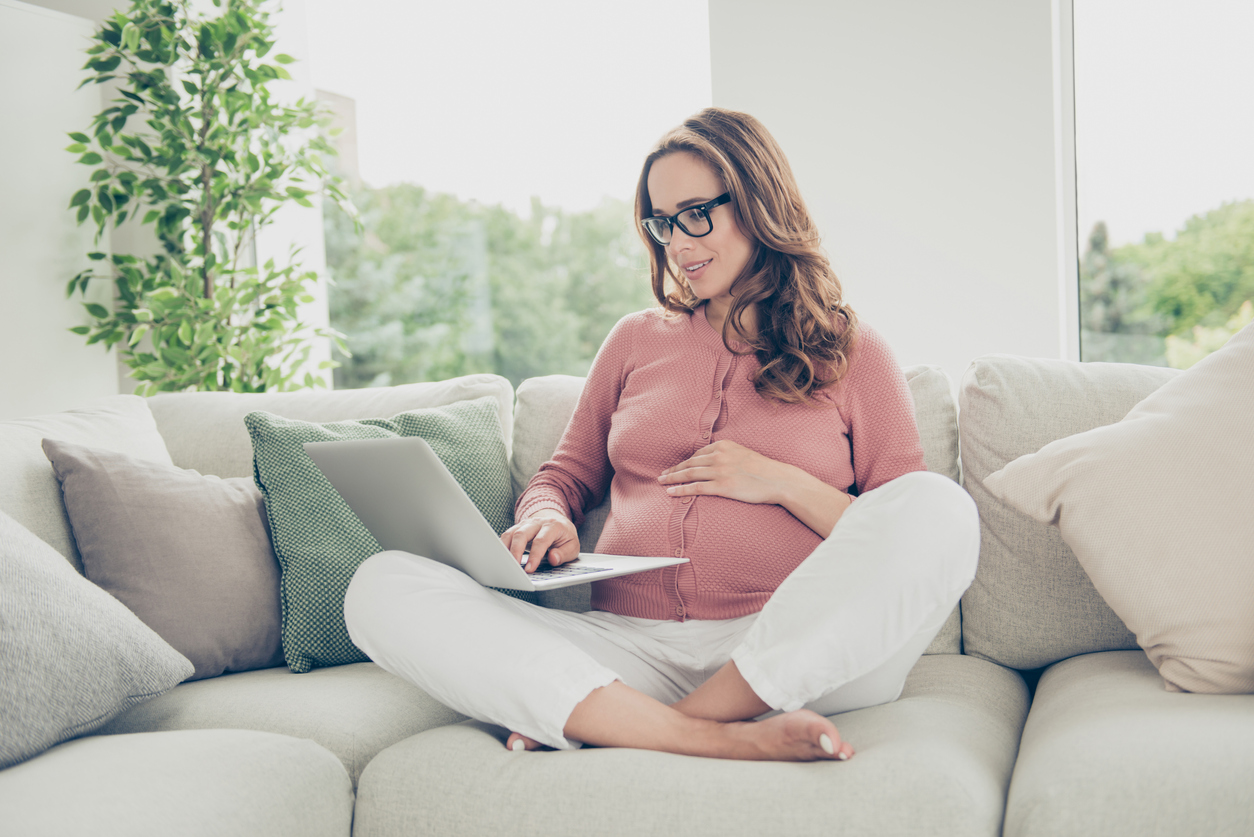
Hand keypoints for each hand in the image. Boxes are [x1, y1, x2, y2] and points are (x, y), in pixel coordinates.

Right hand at [500, 511, 580, 573]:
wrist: (558, 521)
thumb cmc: (564, 536)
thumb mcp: (572, 546)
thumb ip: (564, 554)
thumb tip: (553, 558)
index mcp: (552, 526)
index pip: (541, 540)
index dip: (534, 556)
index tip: (529, 569)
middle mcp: (537, 522)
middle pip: (522, 534)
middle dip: (516, 551)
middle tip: (514, 567)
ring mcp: (525, 524)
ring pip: (511, 533)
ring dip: (506, 549)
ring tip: (505, 564)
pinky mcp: (517, 528)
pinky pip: (506, 536)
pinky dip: (502, 547)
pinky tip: (502, 557)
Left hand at [658, 440, 790, 504]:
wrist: (778, 480)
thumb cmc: (764, 469)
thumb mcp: (743, 453)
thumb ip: (727, 455)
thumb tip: (714, 461)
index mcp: (724, 445)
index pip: (698, 454)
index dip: (684, 462)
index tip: (675, 467)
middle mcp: (719, 456)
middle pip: (689, 463)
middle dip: (673, 469)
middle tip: (662, 475)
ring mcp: (720, 471)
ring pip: (689, 474)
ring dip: (672, 478)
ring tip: (662, 482)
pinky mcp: (722, 486)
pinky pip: (696, 488)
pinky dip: (680, 489)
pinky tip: (671, 492)